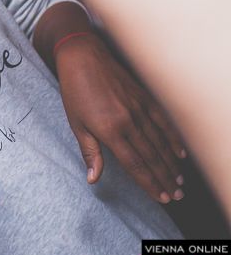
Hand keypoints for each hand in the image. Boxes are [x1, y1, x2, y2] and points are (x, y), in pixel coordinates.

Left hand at [55, 33, 185, 203]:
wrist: (83, 58)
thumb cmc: (74, 92)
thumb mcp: (76, 124)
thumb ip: (90, 152)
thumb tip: (93, 179)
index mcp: (110, 130)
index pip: (134, 164)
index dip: (149, 183)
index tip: (160, 197)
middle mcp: (128, 121)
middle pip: (151, 157)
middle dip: (164, 178)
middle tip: (175, 196)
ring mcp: (138, 109)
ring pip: (159, 142)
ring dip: (171, 163)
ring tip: (179, 181)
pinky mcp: (143, 98)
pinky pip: (163, 122)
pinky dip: (172, 139)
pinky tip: (179, 153)